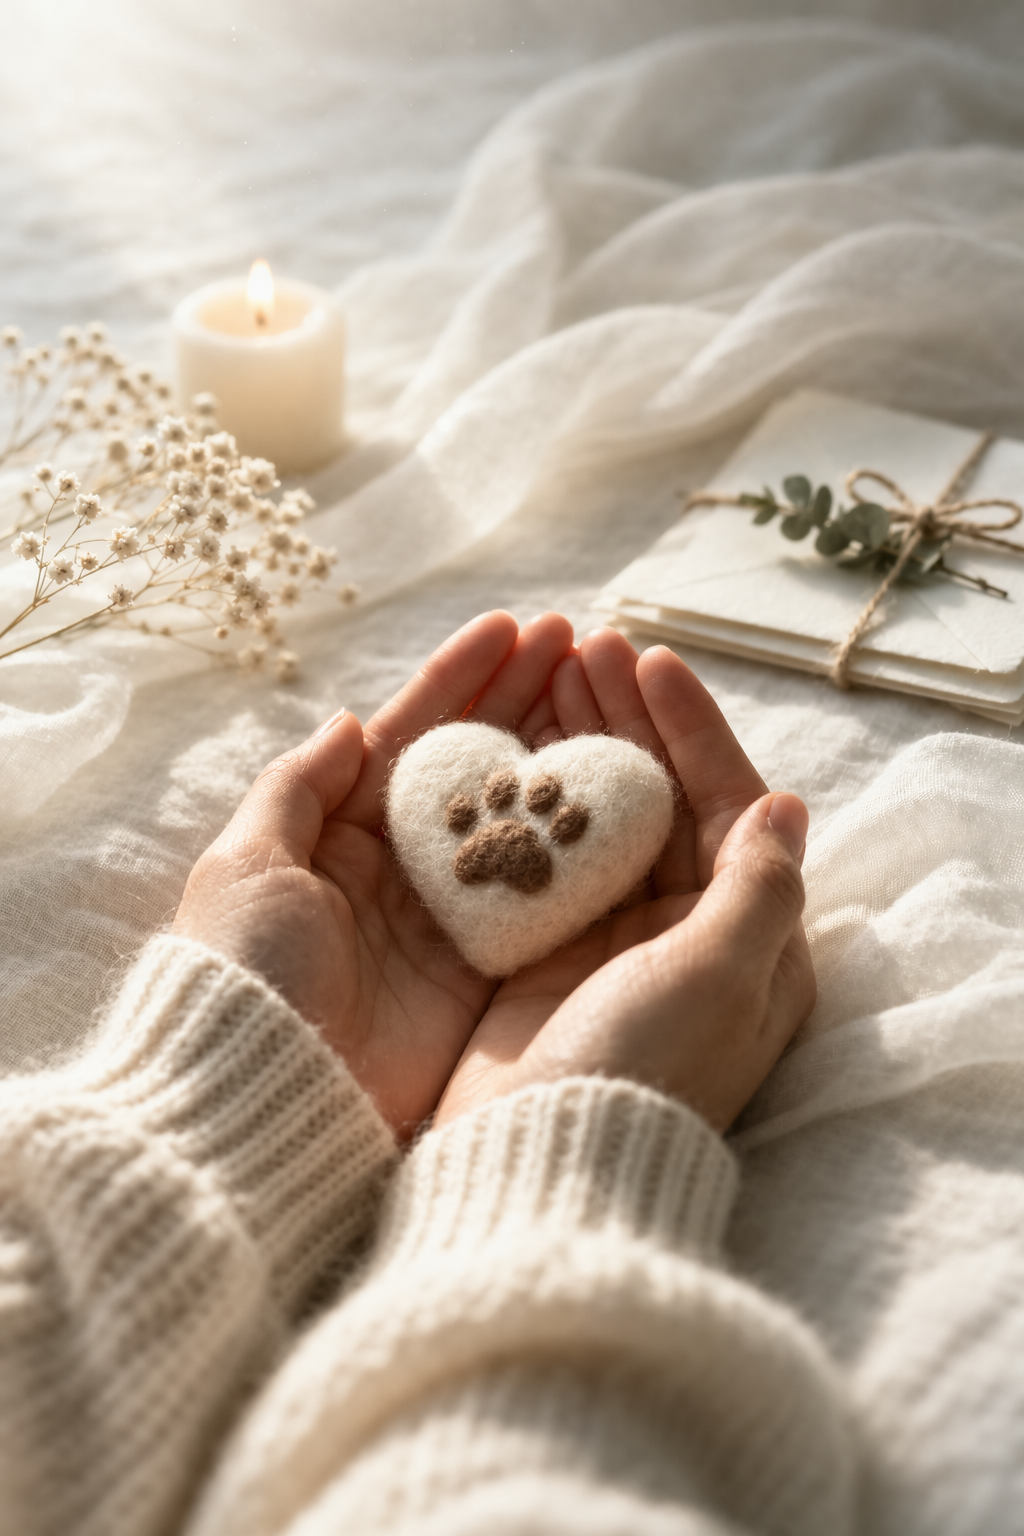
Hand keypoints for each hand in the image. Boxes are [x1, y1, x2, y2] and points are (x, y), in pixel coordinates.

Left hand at [172, 610, 574, 1133]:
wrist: (269, 1091)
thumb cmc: (247, 969)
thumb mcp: (248, 862)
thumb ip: (299, 786)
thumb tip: (350, 722)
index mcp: (342, 829)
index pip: (412, 735)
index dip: (462, 678)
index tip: (513, 626)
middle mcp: (404, 864)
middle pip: (476, 762)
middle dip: (525, 697)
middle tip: (581, 642)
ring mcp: (451, 913)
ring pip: (517, 814)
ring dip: (561, 753)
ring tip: (609, 692)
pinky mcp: (488, 966)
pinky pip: (544, 890)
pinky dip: (578, 841)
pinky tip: (617, 789)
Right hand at [435, 630, 815, 1131]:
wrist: (543, 1159)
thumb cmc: (646, 1070)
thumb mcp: (721, 976)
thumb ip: (758, 886)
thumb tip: (788, 802)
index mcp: (747, 937)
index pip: (729, 804)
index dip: (692, 727)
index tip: (648, 659)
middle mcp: (684, 932)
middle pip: (660, 798)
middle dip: (626, 720)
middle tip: (584, 647)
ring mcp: (612, 939)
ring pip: (599, 815)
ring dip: (576, 745)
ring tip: (545, 675)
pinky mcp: (545, 952)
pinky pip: (544, 852)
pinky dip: (528, 797)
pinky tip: (503, 748)